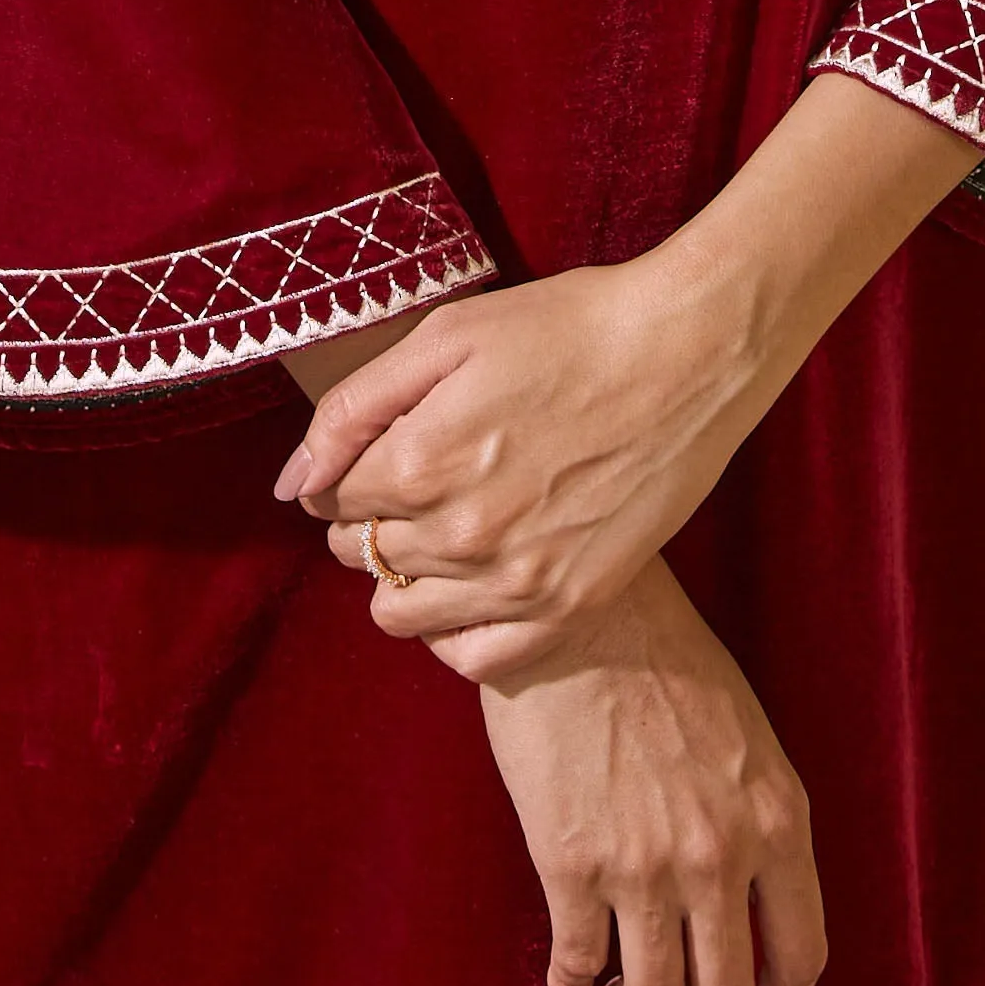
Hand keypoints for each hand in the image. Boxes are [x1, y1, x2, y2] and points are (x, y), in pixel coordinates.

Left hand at [281, 75, 981, 672]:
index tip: (387, 448)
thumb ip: (354, 410)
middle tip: (425, 477)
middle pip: (360, 557)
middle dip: (372, 521)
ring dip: (407, 576)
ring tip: (451, 525)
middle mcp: (460, 536)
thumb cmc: (568, 327)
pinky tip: (482, 579)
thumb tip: (294, 486)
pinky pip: (474, 658)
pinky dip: (458, 630)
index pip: (331, 500)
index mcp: (421, 461)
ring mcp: (518, 581)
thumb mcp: (448, 334)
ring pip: (402, 616)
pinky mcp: (570, 607)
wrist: (689, 352)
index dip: (348, 472)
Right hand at [476, 559, 825, 985]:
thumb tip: (748, 897)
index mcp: (776, 819)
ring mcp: (646, 867)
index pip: (802, 953)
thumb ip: (756, 819)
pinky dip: (572, 984)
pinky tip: (568, 976)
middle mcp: (719, 856)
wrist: (581, 613)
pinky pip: (578, 964)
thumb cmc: (662, 657)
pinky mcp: (573, 865)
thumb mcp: (745, 737)